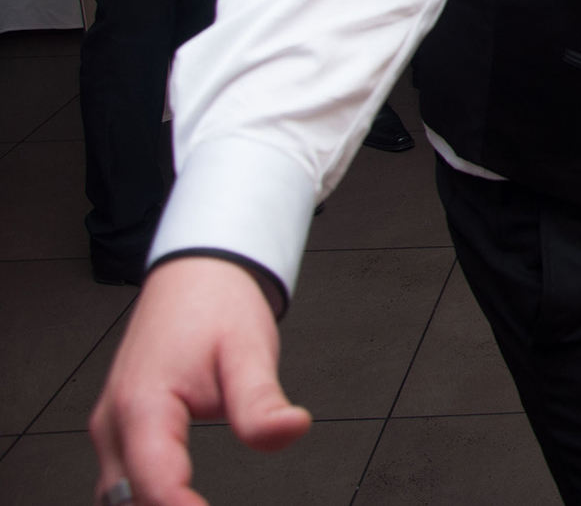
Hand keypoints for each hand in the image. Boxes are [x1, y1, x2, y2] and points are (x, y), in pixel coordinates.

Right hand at [90, 257, 310, 505]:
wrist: (194, 275)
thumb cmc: (216, 305)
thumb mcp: (249, 350)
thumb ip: (262, 401)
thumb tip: (291, 431)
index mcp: (141, 406)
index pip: (154, 484)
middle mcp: (114, 423)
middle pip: (127, 499)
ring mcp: (111, 427)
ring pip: (117, 495)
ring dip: (152, 505)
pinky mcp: (119, 428)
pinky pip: (122, 480)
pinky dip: (146, 497)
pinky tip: (181, 502)